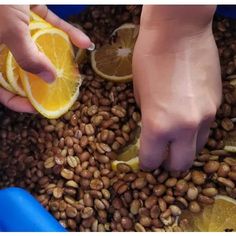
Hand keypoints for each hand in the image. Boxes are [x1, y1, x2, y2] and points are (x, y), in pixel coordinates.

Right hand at [0, 5, 90, 112]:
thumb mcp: (9, 30)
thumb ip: (28, 58)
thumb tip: (49, 79)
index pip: (2, 90)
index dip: (18, 102)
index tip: (39, 108)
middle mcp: (3, 45)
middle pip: (23, 71)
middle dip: (45, 80)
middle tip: (63, 89)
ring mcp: (17, 28)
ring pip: (40, 49)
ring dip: (60, 57)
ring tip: (77, 69)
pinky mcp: (29, 12)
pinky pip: (50, 25)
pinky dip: (67, 32)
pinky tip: (85, 41)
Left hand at [133, 6, 221, 171]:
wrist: (179, 31)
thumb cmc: (149, 59)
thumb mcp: (139, 93)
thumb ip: (147, 118)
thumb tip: (152, 131)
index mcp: (158, 125)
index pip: (153, 160)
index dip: (148, 165)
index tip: (146, 163)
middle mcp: (185, 127)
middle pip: (181, 164)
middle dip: (169, 164)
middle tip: (162, 156)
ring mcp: (206, 117)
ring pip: (197, 149)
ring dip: (184, 149)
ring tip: (175, 139)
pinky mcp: (217, 104)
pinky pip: (206, 129)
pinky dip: (195, 132)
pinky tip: (187, 118)